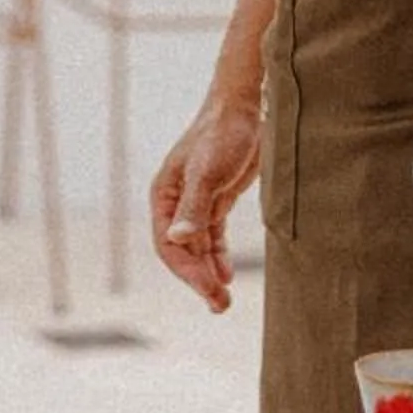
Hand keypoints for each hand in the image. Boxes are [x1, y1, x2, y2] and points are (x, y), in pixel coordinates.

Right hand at [150, 101, 259, 312]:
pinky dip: (218, 258)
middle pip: (182, 251)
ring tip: (223, 301)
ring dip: (208, 274)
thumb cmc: (223, 133)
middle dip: (198, 280)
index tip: (208, 289)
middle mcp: (176, 202)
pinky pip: (213, 238)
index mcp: (164, 195)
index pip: (167, 244)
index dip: (186, 271)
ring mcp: (197, 202)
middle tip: (219, 305)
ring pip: (197, 248)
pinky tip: (226, 276)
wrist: (248, 106)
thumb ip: (194, 206)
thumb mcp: (208, 171)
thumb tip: (177, 239)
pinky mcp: (218, 200)